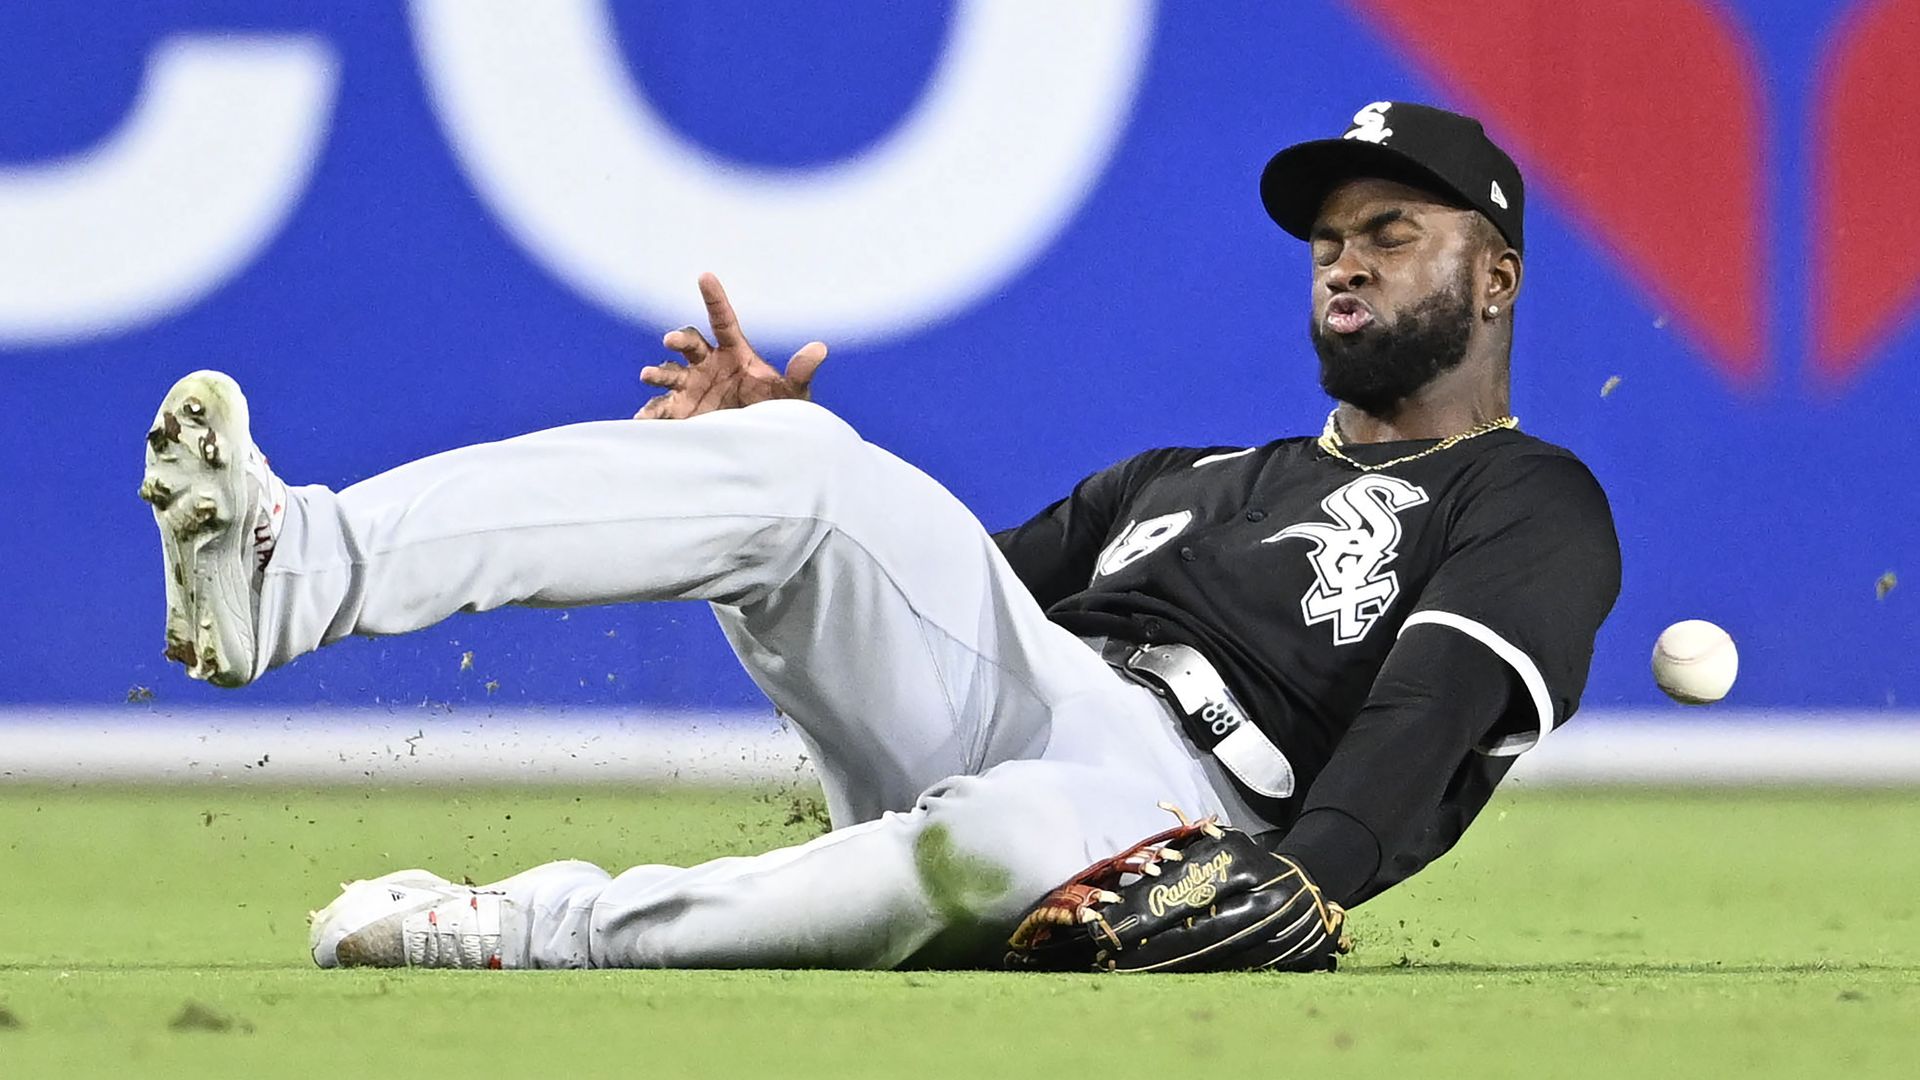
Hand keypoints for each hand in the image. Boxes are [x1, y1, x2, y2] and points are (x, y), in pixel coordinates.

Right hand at [635, 273, 828, 419]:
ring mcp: (691, 387)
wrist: (762, 444)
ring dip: (657, 372)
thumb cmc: (777, 412)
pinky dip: (649, 414)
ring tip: (648, 376)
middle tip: (672, 342)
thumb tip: (819, 349)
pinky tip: (642, 420)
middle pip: (688, 343)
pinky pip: (660, 409)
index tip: (705, 276)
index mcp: (734, 352)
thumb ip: (800, 372)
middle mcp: (707, 365)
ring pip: (668, 372)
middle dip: (679, 339)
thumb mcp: (791, 393)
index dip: (715, 298)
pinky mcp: (681, 412)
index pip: (722, 320)